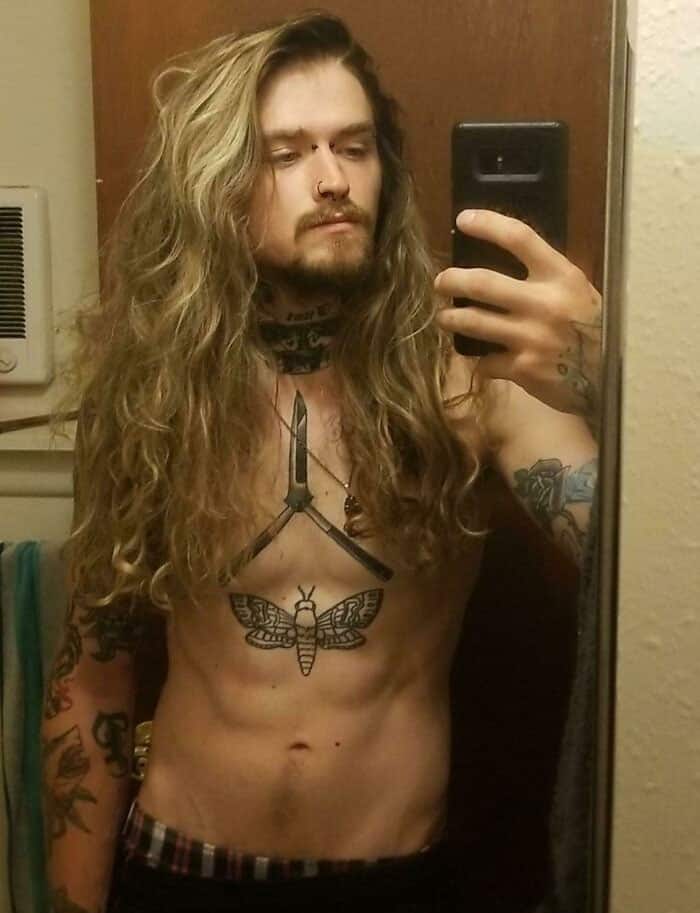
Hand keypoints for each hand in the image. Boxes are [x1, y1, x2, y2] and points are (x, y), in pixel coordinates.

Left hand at [434, 209, 601, 421]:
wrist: (610, 379)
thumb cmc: (593, 331)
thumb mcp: (578, 293)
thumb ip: (546, 278)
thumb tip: (500, 260)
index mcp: (562, 277)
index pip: (520, 238)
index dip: (488, 225)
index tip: (464, 219)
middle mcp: (544, 303)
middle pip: (482, 282)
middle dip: (451, 280)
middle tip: (441, 282)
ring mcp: (531, 338)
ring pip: (473, 322)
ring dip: (451, 319)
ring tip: (445, 319)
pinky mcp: (522, 368)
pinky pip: (485, 361)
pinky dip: (480, 360)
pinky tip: (483, 359)